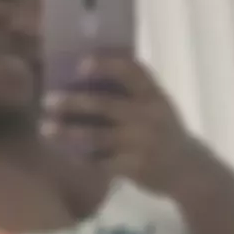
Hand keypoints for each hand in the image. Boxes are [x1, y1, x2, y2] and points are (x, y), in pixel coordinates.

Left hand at [42, 55, 202, 197]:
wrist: (188, 169)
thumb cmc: (164, 131)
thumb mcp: (157, 106)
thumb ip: (131, 91)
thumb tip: (85, 73)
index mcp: (154, 96)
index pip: (132, 72)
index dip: (107, 65)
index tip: (81, 63)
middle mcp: (148, 117)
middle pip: (106, 105)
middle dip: (73, 102)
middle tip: (48, 100)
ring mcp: (140, 144)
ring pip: (96, 137)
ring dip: (67, 132)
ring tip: (46, 129)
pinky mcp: (133, 168)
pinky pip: (100, 162)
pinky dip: (80, 157)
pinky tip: (63, 153)